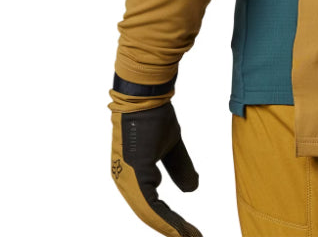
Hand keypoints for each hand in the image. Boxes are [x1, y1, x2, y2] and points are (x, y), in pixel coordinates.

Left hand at [110, 101, 202, 235]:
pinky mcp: (134, 171)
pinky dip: (166, 219)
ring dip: (171, 228)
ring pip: (149, 213)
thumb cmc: (155, 116)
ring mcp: (127, 177)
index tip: (190, 233)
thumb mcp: (171, 146)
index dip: (170, 221)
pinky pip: (150, 204)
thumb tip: (191, 190)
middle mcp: (125, 180)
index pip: (151, 206)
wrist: (148, 94)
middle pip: (149, 214)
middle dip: (173, 230)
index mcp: (132, 175)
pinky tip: (180, 230)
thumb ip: (179, 168)